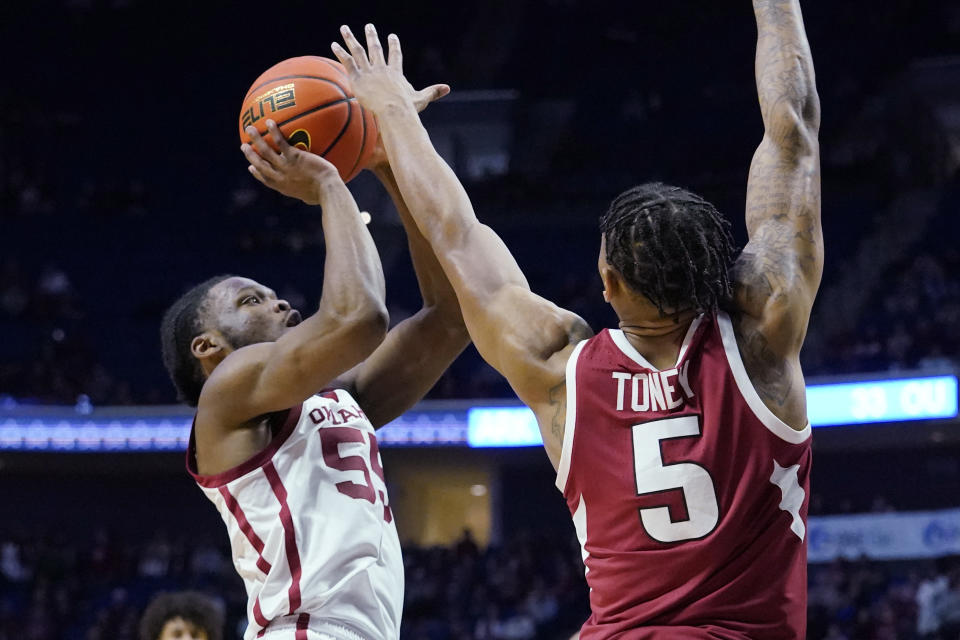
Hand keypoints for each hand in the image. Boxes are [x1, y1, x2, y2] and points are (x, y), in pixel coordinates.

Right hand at [241, 120, 342, 204]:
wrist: (328, 191)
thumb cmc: (326, 195)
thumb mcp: (312, 196)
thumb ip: (308, 192)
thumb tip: (313, 194)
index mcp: (283, 187)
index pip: (266, 180)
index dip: (256, 173)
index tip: (250, 167)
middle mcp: (281, 177)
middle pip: (260, 165)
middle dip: (250, 155)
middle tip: (243, 146)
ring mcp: (285, 167)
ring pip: (265, 152)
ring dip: (255, 140)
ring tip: (249, 129)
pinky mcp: (294, 157)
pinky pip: (280, 142)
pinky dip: (273, 132)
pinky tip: (269, 122)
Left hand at [332, 24, 448, 116]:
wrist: (393, 110)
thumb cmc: (407, 109)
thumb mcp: (421, 99)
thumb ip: (433, 92)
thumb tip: (448, 88)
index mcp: (395, 73)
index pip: (395, 56)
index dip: (394, 46)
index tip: (392, 36)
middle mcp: (381, 68)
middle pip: (375, 49)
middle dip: (371, 37)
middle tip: (369, 26)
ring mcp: (368, 72)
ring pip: (358, 51)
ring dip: (351, 39)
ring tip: (344, 28)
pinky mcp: (357, 77)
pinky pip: (347, 62)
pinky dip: (340, 52)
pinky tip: (334, 43)